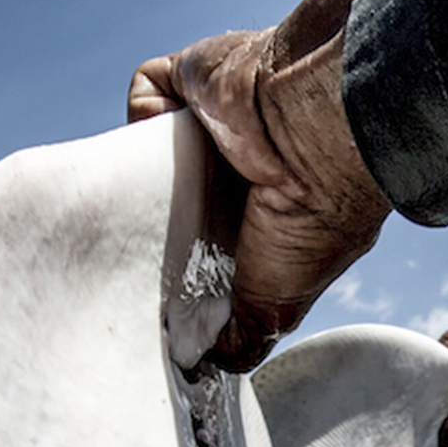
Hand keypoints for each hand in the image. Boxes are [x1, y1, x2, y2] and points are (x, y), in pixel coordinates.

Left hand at [128, 0, 389, 370]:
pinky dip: (143, 114)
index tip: (158, 295)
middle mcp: (238, 173)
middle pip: (171, 199)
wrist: (317, 135)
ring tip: (136, 200)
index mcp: (265, 219)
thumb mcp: (277, 305)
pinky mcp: (192, 81)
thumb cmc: (314, 219)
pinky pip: (146, 91)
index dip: (179, 266)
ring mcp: (215, 126)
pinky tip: (160, 140)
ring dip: (140, 172)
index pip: (206, 244)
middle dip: (147, 226)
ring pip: (153, 149)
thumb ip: (243, 337)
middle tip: (129, 252)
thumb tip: (209, 364)